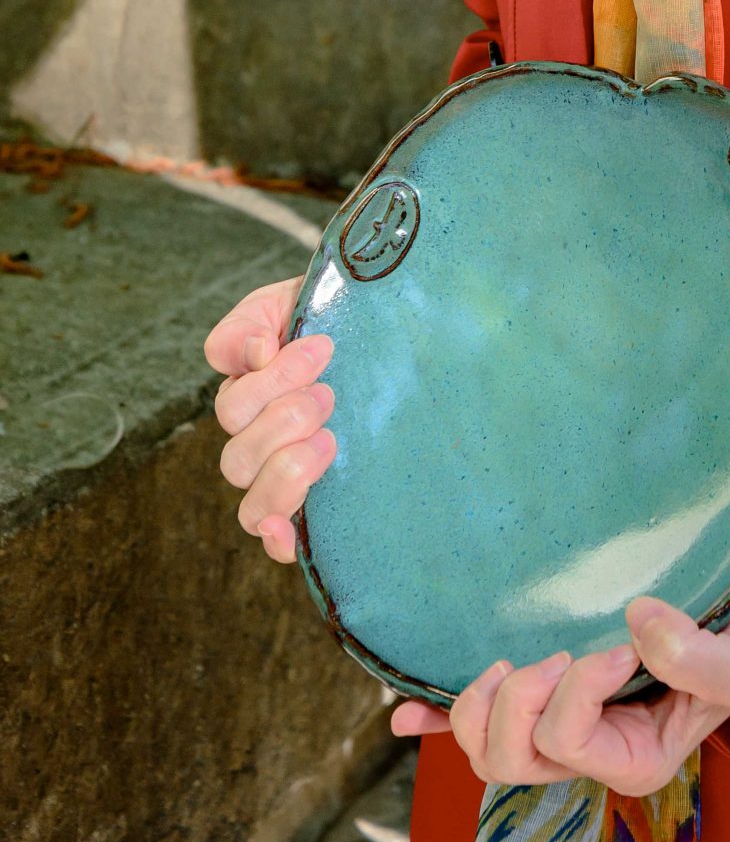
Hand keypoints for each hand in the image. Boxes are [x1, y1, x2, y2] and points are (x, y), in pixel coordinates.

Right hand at [204, 275, 333, 563]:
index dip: (270, 379)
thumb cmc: (339, 318)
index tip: (323, 347)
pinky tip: (289, 532)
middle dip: (283, 421)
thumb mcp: (295, 302)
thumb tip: (254, 353)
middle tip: (328, 395)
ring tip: (330, 440)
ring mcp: (279, 472)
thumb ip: (255, 320)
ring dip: (286, 471)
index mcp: (248, 387)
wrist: (386, 336)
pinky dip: (277, 539)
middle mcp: (255, 435)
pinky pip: (275, 536)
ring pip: (250, 499)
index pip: (232, 401)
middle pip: (237, 454)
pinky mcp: (308, 502)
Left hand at [391, 595, 729, 795]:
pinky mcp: (541, 705)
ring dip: (477, 706)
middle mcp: (586, 758)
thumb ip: (696, 653)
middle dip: (518, 699)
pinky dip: (435, 720)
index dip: (579, 687)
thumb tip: (635, 620)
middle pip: (509, 759)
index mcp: (630, 760)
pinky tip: (404, 712)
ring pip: (484, 751)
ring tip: (508, 663)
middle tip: (556, 653)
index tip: (621, 645)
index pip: (568, 740)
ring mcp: (557, 735)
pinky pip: (473, 728)